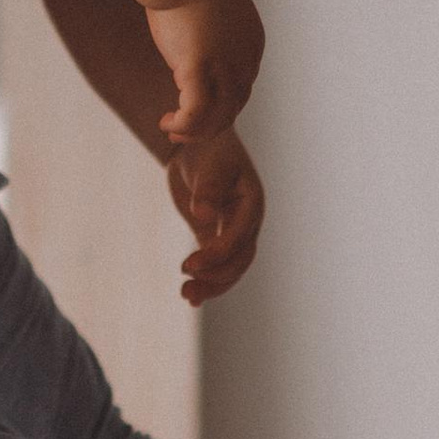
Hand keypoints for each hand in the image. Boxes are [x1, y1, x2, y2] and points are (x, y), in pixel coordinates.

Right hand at [147, 0, 264, 144]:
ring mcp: (226, 67)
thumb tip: (191, 35)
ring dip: (195, 131)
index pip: (242, 86)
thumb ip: (208, 27)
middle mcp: (246, 59)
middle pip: (233, 107)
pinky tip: (167, 122)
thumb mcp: (209, 5)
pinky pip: (196, 114)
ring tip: (172, 129)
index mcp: (252, 43)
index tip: (193, 105)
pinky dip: (183, 125)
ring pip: (219, 117)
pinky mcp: (201, 70)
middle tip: (181, 129)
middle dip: (208, 124)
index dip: (219, 103)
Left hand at [168, 130, 264, 305]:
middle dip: (216, 277)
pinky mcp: (215, 237)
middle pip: (240, 260)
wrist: (198, 142)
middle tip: (186, 285)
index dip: (216, 255)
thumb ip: (208, 190)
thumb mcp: (210, 165)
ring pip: (231, 269)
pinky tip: (191, 296)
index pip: (238, 239)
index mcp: (252, 204)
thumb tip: (203, 215)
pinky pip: (216, 265)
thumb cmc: (208, 147)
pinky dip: (206, 281)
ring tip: (187, 296)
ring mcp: (233, 232)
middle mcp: (247, 223)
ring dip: (212, 285)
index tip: (190, 265)